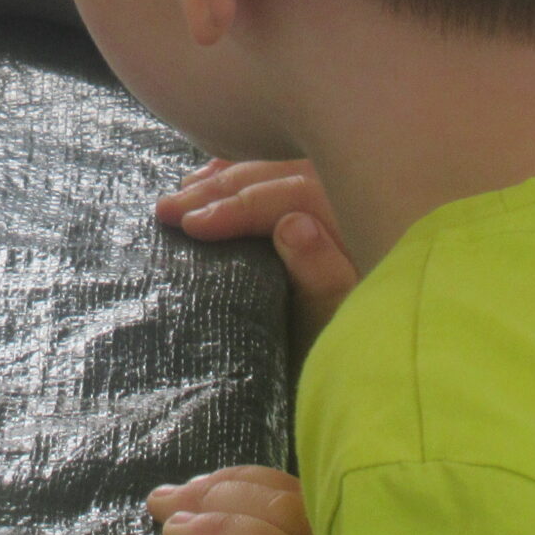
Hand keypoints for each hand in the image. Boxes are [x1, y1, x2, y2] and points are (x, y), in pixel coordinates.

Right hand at [160, 159, 358, 344]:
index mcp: (366, 223)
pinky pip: (279, 174)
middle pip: (283, 174)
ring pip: (277, 168)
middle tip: (168, 209)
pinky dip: (242, 173)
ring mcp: (338, 199)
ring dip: (226, 178)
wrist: (362, 366)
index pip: (297, 194)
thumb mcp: (334, 324)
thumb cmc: (347, 350)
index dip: (240, 207)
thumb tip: (295, 224)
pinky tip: (211, 174)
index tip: (193, 225)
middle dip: (220, 189)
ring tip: (181, 189)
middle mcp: (357, 199)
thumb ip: (324, 277)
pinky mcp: (321, 208)